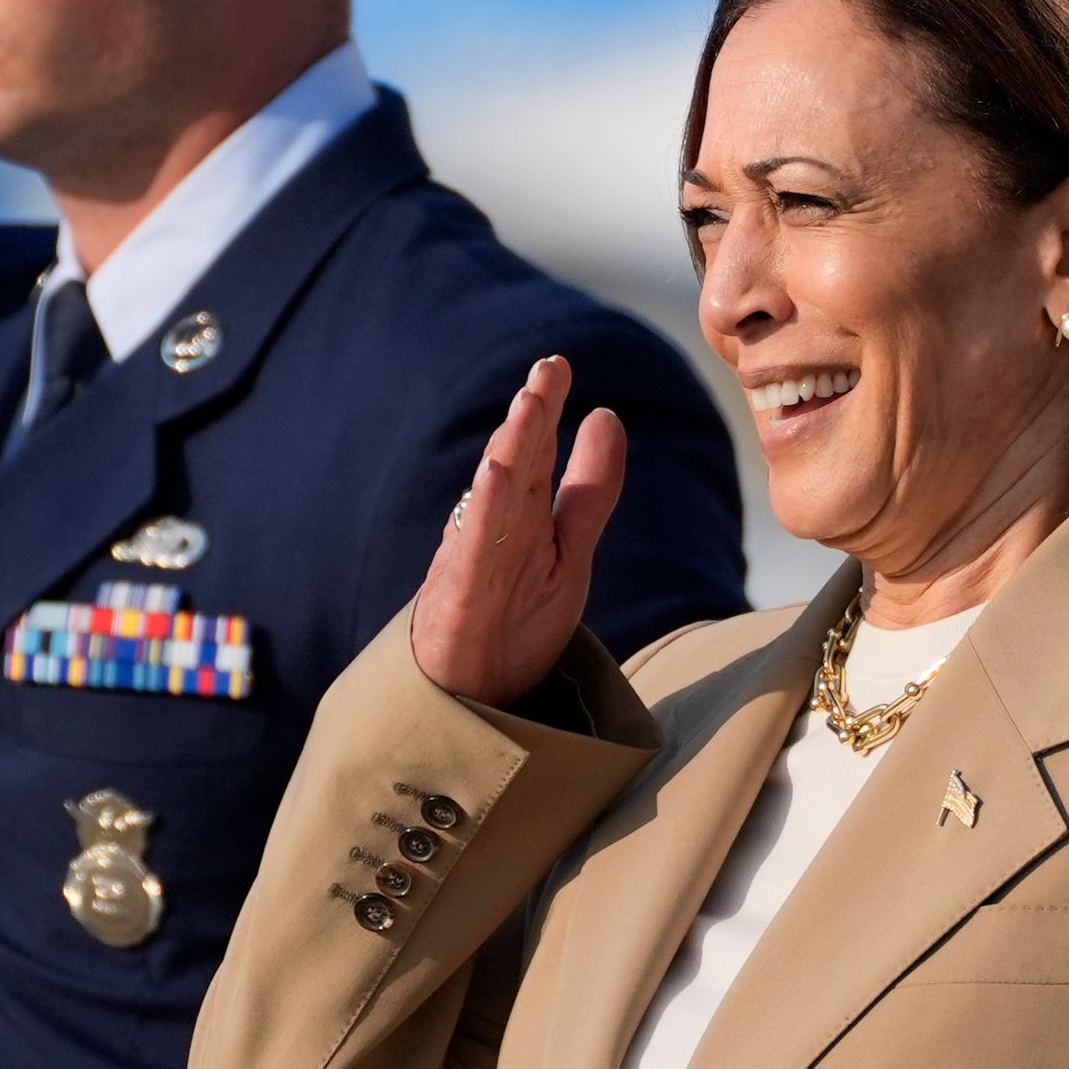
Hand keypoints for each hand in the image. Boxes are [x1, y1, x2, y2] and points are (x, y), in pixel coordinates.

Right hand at [414, 357, 625, 706]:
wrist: (473, 704)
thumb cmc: (513, 624)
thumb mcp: (568, 551)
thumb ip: (589, 489)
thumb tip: (606, 415)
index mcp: (520, 517)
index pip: (535, 453)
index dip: (545, 410)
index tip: (558, 364)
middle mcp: (494, 532)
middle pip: (515, 466)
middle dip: (530, 418)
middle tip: (548, 370)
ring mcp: (475, 565)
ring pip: (494, 500)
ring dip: (510, 452)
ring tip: (528, 407)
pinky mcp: (462, 602)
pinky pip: (474, 554)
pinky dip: (484, 515)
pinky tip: (495, 477)